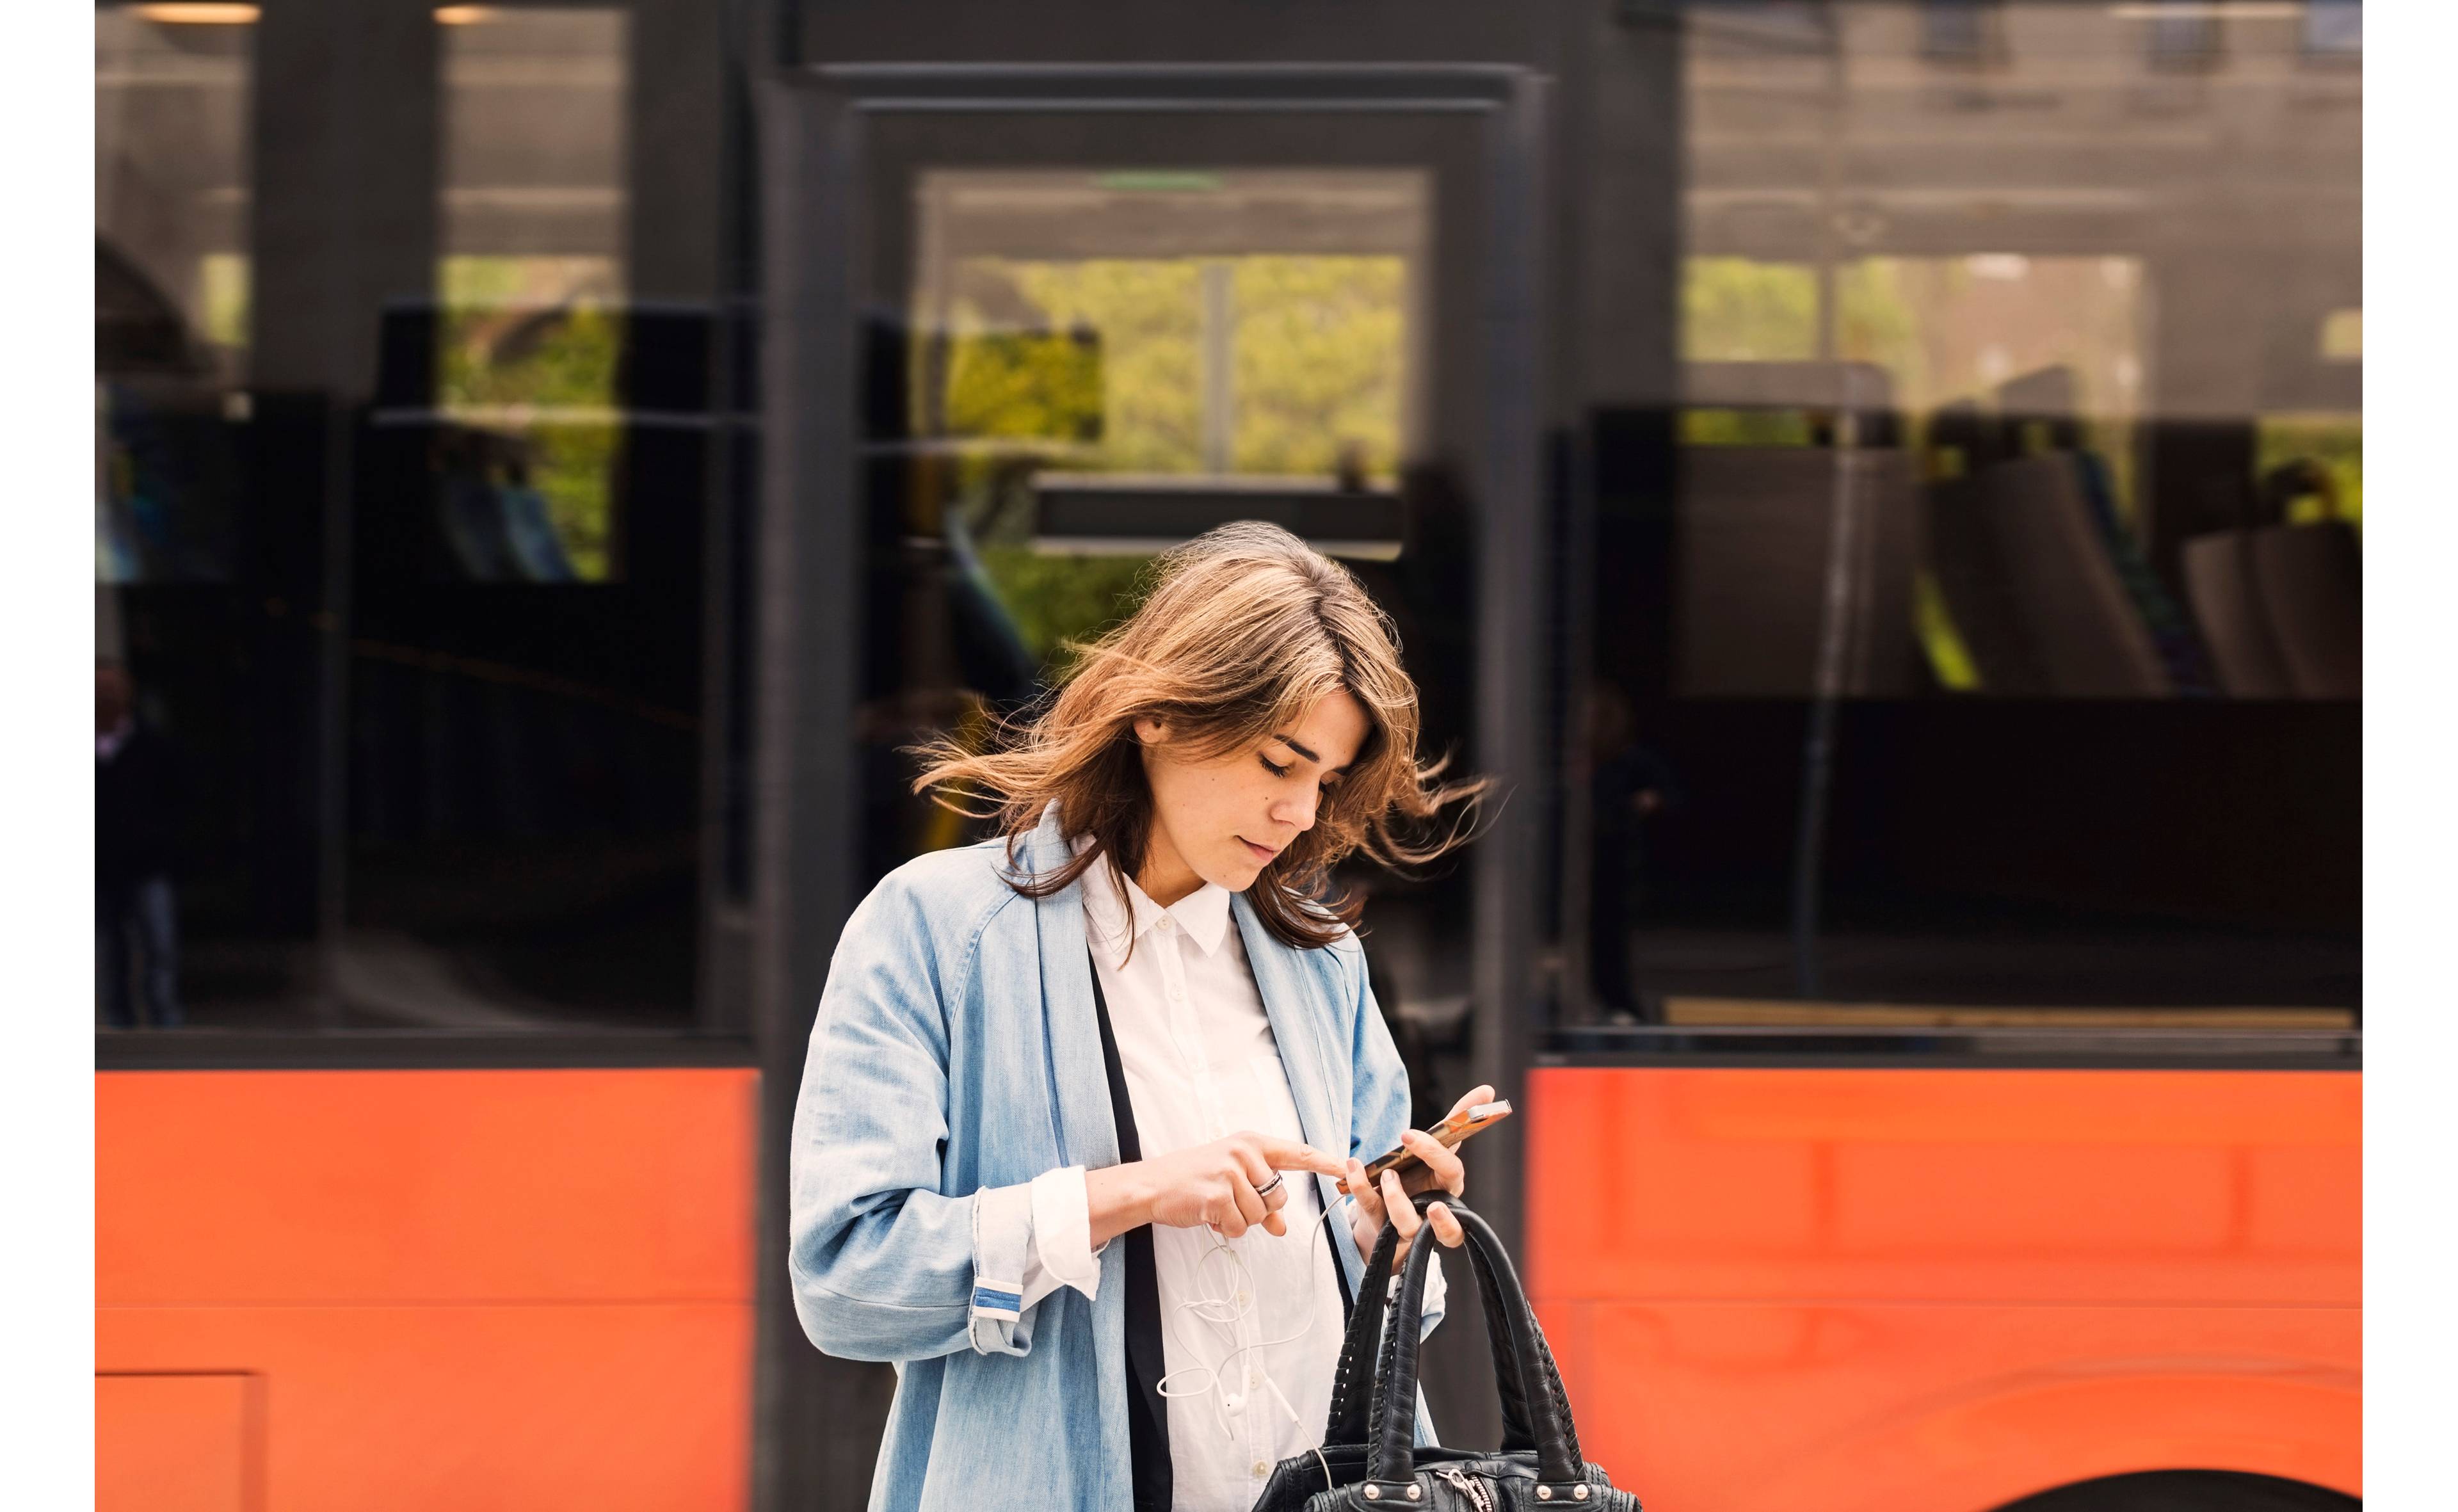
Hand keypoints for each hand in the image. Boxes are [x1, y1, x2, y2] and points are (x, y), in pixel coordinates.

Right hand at [1087, 1131, 1346, 1245]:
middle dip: (1261, 1209)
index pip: (1295, 1152)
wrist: (1154, 1184)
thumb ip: (1262, 1201)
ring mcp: (1230, 1173)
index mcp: (1251, 1143)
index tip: (1344, 1165)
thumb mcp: (1232, 1182)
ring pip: (1261, 1215)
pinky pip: (1241, 1227)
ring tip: (1218, 1207)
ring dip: (1242, 1221)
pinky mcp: (1218, 1195)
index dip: (1322, 1161)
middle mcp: (1244, 1153)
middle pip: (1279, 1196)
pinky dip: (1228, 1229)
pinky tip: (1209, 1215)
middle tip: (1234, 1203)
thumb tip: (1282, 1228)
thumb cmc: (1195, 1179)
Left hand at [1344, 1084, 1491, 1267]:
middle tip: (1411, 1158)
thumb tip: (1488, 1090)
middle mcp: (1432, 1209)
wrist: (1392, 1203)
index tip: (1408, 1133)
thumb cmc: (1421, 1172)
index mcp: (1447, 1185)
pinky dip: (1358, 1185)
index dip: (1436, 1154)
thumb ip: (1459, 1118)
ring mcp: (1407, 1222)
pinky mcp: (1382, 1225)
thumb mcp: (1436, 1144)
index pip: (1452, 1171)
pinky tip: (1351, 1165)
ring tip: (1386, 1174)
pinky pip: (1370, 1208)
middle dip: (1436, 1204)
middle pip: (1446, 1221)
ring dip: (1396, 1198)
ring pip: (1408, 1223)